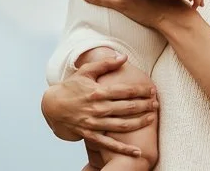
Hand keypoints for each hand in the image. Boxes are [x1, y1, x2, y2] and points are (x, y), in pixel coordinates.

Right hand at [40, 50, 157, 156]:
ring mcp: (94, 123)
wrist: (52, 106)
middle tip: (157, 103)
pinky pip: (109, 144)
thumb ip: (106, 64)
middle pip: (127, 108)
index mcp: (98, 92)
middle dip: (144, 105)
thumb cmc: (71, 87)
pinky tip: (136, 151)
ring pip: (122, 125)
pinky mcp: (90, 135)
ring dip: (139, 122)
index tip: (152, 90)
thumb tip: (124, 57)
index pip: (125, 91)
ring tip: (152, 118)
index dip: (141, 90)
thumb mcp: (86, 71)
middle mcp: (97, 109)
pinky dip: (123, 149)